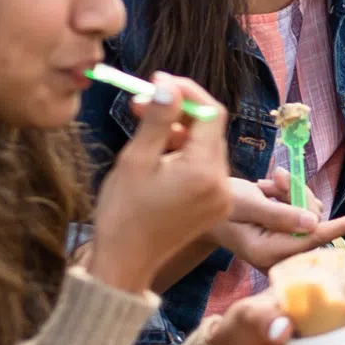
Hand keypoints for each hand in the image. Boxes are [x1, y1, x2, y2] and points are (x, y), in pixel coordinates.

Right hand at [84, 77, 231, 292]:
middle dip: (180, 112)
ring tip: (146, 129)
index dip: (186, 92)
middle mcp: (221, 185)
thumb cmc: (123, 212)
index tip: (158, 83)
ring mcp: (221, 198)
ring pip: (207, 148)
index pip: (210, 113)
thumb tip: (169, 83)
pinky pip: (206, 169)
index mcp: (203, 171)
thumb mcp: (136, 159)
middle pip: (210, 130)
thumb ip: (159, 119)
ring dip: (181, 133)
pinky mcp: (215, 207)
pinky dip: (186, 155)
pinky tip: (159, 154)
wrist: (124, 262)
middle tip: (143, 104)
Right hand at [213, 172, 344, 273]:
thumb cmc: (221, 206)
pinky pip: (301, 207)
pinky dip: (287, 192)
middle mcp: (281, 253)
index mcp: (271, 252)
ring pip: (309, 210)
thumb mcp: (247, 204)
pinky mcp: (285, 233)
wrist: (207, 208)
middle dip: (298, 194)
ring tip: (266, 185)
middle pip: (313, 220)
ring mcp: (284, 244)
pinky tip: (267, 189)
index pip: (314, 238)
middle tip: (273, 180)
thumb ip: (280, 214)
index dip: (343, 226)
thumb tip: (315, 224)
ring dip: (290, 190)